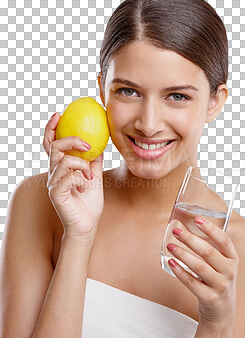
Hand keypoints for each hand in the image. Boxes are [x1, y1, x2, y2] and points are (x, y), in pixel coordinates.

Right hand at [43, 113, 103, 240]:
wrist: (88, 224)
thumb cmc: (89, 201)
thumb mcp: (95, 176)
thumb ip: (94, 160)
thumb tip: (100, 143)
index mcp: (61, 167)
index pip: (51, 144)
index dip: (51, 128)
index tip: (58, 114)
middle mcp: (54, 173)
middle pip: (54, 147)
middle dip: (70, 140)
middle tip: (86, 144)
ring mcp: (53, 183)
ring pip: (63, 161)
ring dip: (81, 165)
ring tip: (90, 176)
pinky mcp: (55, 194)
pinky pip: (67, 177)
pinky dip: (80, 178)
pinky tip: (85, 186)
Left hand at [166, 217, 238, 329]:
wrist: (222, 312)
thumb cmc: (218, 281)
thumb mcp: (222, 265)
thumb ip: (211, 249)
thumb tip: (187, 228)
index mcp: (233, 260)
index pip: (224, 241)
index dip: (211, 229)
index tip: (197, 219)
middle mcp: (229, 272)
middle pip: (208, 252)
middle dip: (190, 239)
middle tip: (176, 231)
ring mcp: (220, 286)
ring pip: (199, 267)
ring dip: (182, 254)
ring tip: (169, 246)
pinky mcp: (209, 298)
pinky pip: (191, 282)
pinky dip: (180, 271)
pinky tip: (171, 262)